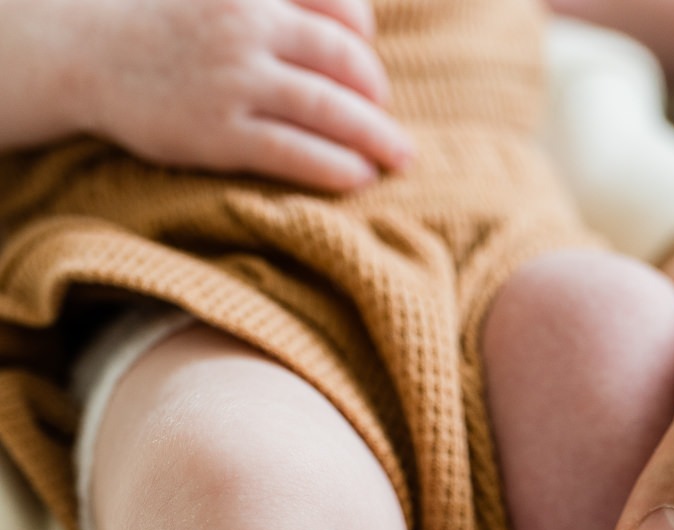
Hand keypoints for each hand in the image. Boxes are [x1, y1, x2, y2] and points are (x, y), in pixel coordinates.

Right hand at [76, 0, 411, 189]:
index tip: (370, 58)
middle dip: (376, 95)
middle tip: (392, 123)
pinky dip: (335, 166)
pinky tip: (360, 178)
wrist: (87, 54)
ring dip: (371, 136)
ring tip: (396, 157)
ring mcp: (233, 82)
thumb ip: (272, 2)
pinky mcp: (218, 133)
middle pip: (340, 61)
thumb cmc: (158, 23)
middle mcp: (246, 27)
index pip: (333, 6)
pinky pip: (293, 152)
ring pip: (326, 110)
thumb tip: (338, 21)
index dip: (363, 35)